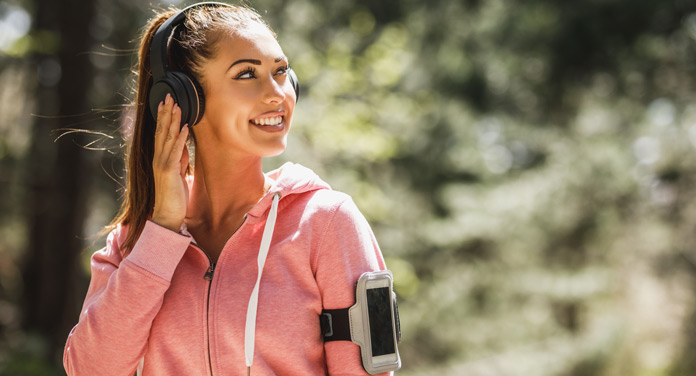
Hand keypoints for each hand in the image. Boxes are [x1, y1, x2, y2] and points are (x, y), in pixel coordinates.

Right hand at [151, 93, 189, 231]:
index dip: (164, 117)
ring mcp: (162, 164)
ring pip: (167, 138)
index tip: (167, 103)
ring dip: (173, 121)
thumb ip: (179, 159)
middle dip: (166, 113)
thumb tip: (183, 145)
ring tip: (177, 106)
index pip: (160, 133)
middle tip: (169, 96)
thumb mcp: (178, 172)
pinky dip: (180, 138)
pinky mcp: (169, 172)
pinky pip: (175, 151)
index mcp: (160, 158)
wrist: (167, 214)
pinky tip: (184, 127)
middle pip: (161, 131)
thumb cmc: (173, 195)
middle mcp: (158, 158)